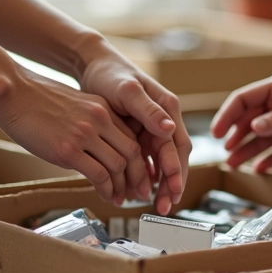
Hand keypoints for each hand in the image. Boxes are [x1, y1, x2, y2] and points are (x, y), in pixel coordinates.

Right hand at [0, 65, 146, 204]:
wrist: (12, 93)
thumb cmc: (36, 100)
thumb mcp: (76, 105)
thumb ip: (92, 124)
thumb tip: (100, 148)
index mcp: (103, 109)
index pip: (132, 138)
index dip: (139, 161)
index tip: (139, 176)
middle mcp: (99, 120)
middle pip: (132, 153)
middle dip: (138, 177)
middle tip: (138, 193)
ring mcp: (84, 135)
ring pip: (118, 166)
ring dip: (122, 187)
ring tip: (120, 198)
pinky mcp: (68, 150)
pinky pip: (99, 175)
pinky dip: (106, 189)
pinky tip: (106, 196)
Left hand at [79, 45, 190, 214]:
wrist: (92, 64)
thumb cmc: (110, 73)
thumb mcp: (128, 91)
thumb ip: (148, 110)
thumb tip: (169, 129)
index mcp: (167, 109)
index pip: (178, 146)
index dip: (177, 171)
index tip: (173, 191)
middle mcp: (164, 120)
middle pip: (174, 158)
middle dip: (171, 184)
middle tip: (164, 207)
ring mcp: (153, 128)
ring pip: (161, 162)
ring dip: (159, 184)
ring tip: (153, 205)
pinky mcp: (140, 133)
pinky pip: (147, 159)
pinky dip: (145, 175)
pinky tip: (140, 190)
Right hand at [211, 72, 271, 171]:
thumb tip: (255, 126)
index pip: (244, 100)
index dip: (227, 115)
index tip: (217, 133)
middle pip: (249, 122)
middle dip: (235, 137)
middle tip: (225, 153)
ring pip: (261, 139)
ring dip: (247, 151)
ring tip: (234, 165)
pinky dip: (268, 161)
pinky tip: (258, 170)